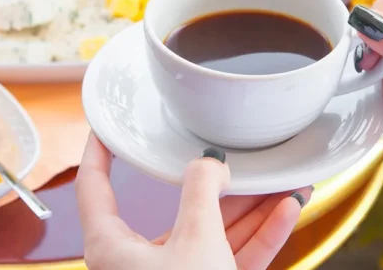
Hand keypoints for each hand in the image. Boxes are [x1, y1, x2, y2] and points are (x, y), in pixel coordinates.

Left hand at [76, 133, 313, 269]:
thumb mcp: (195, 242)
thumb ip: (202, 192)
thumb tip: (209, 163)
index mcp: (113, 247)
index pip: (96, 187)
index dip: (99, 151)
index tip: (106, 125)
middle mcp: (140, 263)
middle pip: (178, 207)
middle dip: (218, 182)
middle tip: (237, 153)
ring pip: (212, 232)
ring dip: (249, 207)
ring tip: (281, 179)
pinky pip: (232, 258)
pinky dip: (259, 237)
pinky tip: (286, 211)